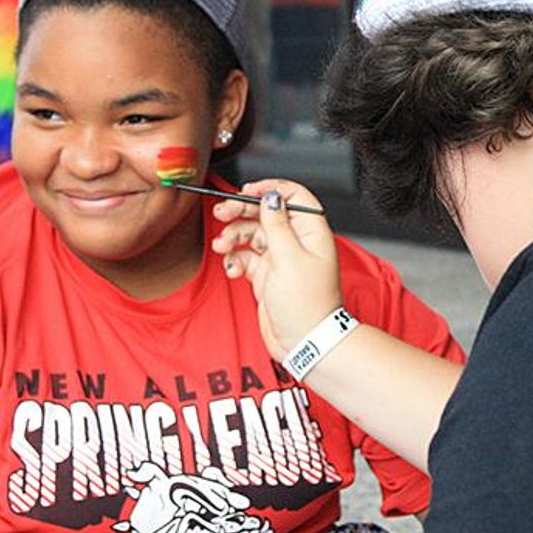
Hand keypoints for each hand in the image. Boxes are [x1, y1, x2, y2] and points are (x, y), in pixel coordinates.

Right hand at [211, 179, 342, 362]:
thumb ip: (276, 225)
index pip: (293, 196)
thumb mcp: (289, 258)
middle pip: (266, 213)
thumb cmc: (306, 305)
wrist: (304, 343)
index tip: (247, 191)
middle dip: (242, 211)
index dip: (270, 189)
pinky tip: (233, 270)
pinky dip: (235, 260)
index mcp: (311, 232)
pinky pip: (245, 257)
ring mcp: (280, 259)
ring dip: (233, 236)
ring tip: (223, 246)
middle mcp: (296, 242)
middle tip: (221, 213)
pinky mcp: (267, 275)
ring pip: (251, 234)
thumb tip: (270, 197)